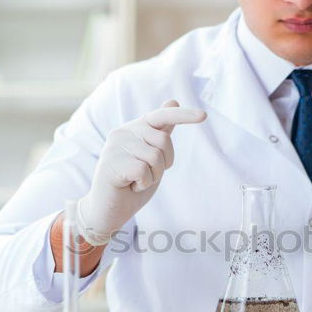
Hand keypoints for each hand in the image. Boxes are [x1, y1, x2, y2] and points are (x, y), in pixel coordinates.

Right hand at [77, 100, 206, 244]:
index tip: (204, 116)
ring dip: (153, 177)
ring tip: (135, 181)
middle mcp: (122, 132)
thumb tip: (173, 100)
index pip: (161, 115)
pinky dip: (143, 184)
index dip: (183, 115)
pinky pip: (144, 171)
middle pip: (164, 140)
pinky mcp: (112, 163)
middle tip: (146, 175)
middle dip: (164, 163)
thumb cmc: (131, 184)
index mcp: (133, 129)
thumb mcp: (151, 158)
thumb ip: (161, 133)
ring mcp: (115, 146)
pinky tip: (129, 186)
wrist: (107, 210)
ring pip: (155, 157)